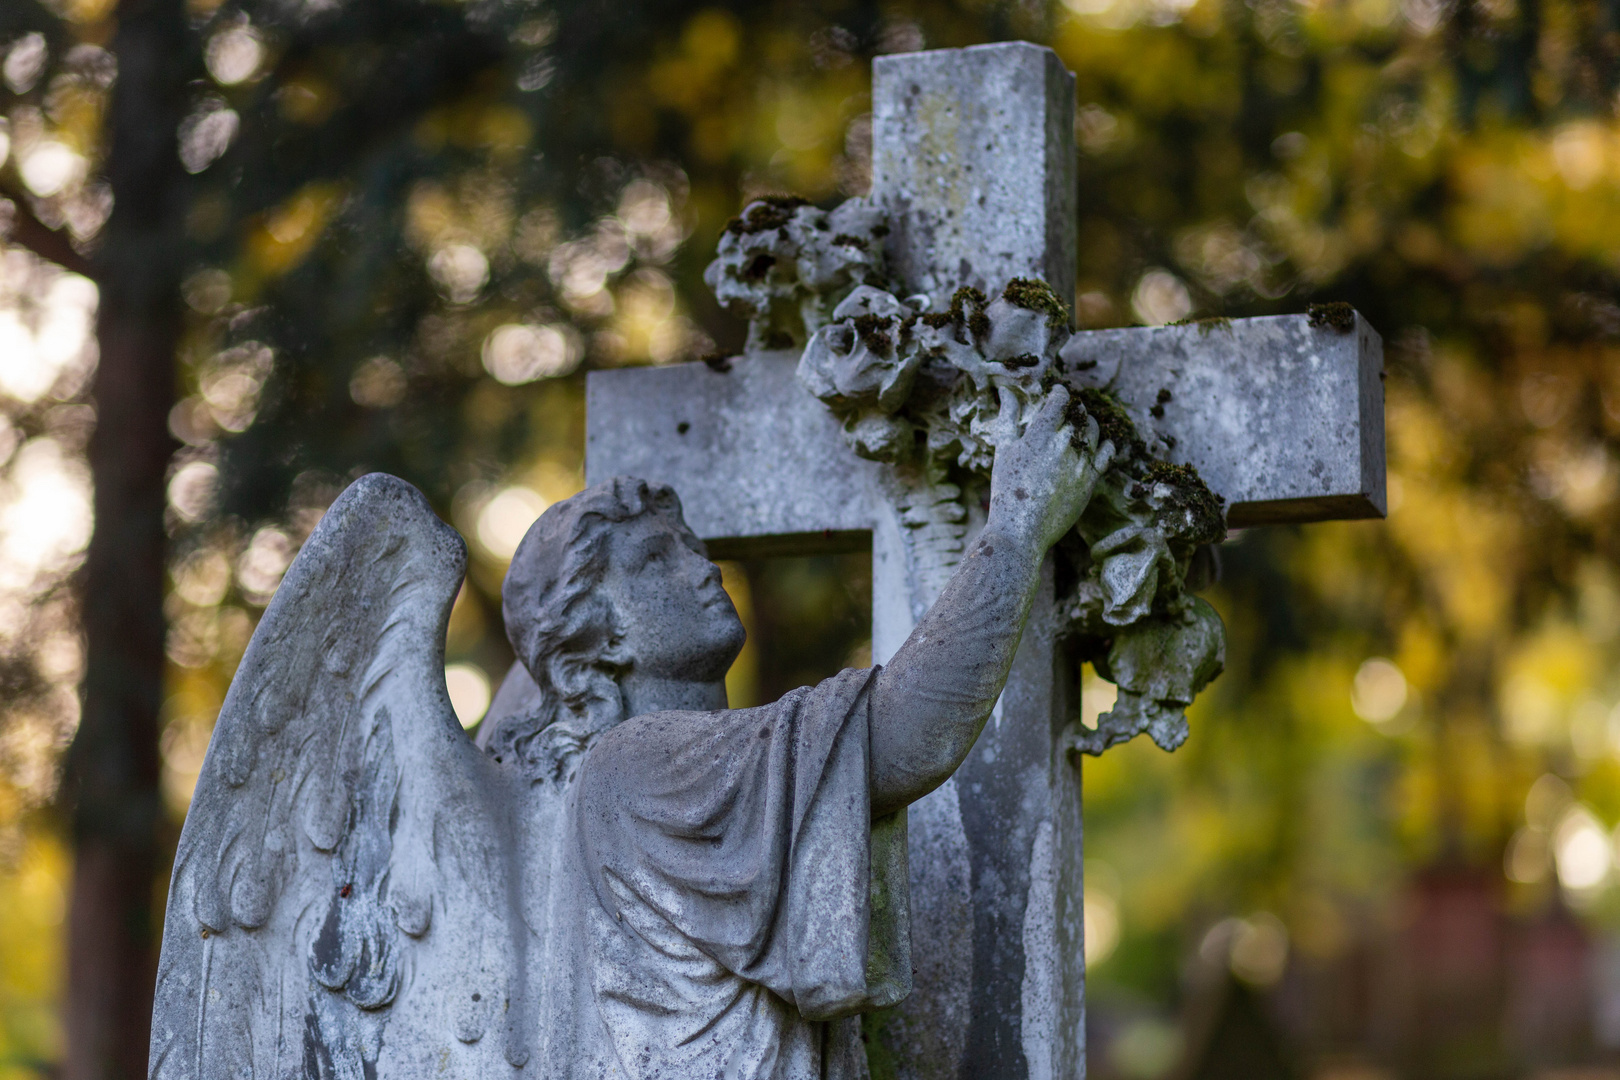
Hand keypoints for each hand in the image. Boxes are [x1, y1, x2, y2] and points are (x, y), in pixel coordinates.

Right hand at [987, 386, 1114, 550]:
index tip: (1056, 395)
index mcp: (1040, 435)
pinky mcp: (1091, 480)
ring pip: (1094, 431)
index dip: (1059, 393)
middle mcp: (1064, 445)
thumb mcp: (1003, 451)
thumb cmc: (1005, 490)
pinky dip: (1104, 445)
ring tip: (1077, 430)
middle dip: (1073, 409)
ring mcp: (1081, 463)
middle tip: (1066, 413)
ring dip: (1087, 425)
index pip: (1061, 399)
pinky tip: (1094, 446)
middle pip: (1080, 413)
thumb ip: (1008, 418)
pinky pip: (1107, 453)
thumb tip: (1005, 391)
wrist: (1021, 530)